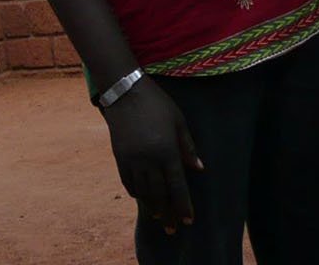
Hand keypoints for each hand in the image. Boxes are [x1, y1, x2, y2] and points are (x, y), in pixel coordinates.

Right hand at [102, 78, 203, 234]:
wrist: (124, 90)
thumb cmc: (156, 103)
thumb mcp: (178, 121)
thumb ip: (188, 147)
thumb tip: (199, 170)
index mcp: (167, 151)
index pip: (177, 186)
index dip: (183, 205)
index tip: (188, 220)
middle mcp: (148, 159)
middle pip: (159, 194)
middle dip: (167, 214)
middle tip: (172, 228)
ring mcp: (132, 158)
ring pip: (142, 191)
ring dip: (151, 206)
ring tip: (158, 217)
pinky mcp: (119, 155)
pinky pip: (127, 181)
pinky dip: (135, 192)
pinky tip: (141, 198)